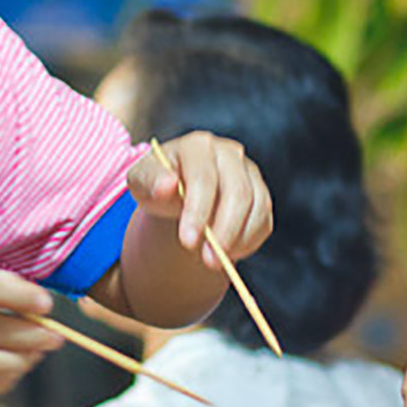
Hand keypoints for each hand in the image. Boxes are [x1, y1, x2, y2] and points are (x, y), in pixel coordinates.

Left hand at [127, 131, 272, 271]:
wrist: (175, 191)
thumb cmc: (157, 184)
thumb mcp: (142, 182)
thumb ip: (151, 181)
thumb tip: (166, 185)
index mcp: (197, 145)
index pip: (203, 177)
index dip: (198, 211)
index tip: (187, 241)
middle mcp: (229, 153)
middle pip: (237, 192)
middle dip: (224, 231)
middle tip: (208, 261)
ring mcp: (248, 172)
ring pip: (257, 206)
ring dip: (238, 239)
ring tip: (215, 261)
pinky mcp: (260, 193)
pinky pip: (264, 220)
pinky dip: (249, 241)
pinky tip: (228, 253)